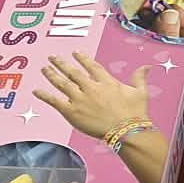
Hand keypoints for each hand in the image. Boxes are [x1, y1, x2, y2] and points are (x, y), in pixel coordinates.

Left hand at [36, 53, 150, 138]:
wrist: (126, 130)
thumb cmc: (135, 113)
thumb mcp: (140, 92)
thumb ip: (139, 77)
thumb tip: (147, 66)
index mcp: (106, 81)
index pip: (91, 66)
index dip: (82, 58)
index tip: (75, 52)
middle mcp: (91, 87)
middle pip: (72, 72)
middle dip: (61, 63)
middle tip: (52, 57)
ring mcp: (80, 99)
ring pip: (61, 83)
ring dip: (51, 75)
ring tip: (44, 68)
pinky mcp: (72, 112)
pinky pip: (55, 101)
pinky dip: (45, 96)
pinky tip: (36, 91)